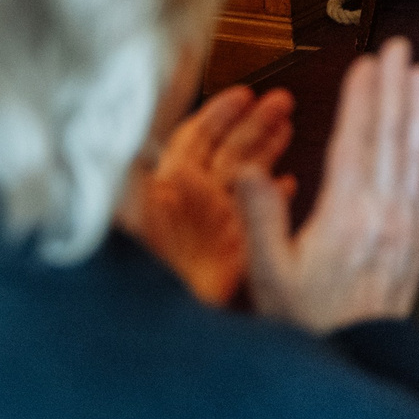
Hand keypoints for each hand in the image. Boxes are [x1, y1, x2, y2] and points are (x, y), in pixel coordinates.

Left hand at [120, 85, 296, 306]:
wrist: (161, 324)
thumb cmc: (142, 265)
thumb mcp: (129, 202)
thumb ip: (137, 162)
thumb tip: (149, 125)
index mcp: (167, 187)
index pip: (195, 137)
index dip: (218, 113)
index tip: (243, 94)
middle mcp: (194, 202)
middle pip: (229, 151)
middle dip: (255, 122)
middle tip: (282, 100)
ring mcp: (218, 225)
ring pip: (247, 176)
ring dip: (268, 148)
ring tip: (288, 125)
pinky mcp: (239, 252)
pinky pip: (260, 216)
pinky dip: (275, 197)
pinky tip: (288, 182)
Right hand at [234, 37, 418, 334]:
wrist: (356, 359)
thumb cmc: (307, 322)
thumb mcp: (268, 275)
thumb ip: (259, 219)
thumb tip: (248, 168)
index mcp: (348, 217)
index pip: (357, 142)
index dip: (363, 97)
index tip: (366, 62)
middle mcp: (385, 215)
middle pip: (393, 137)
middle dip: (396, 86)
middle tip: (399, 46)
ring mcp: (408, 226)